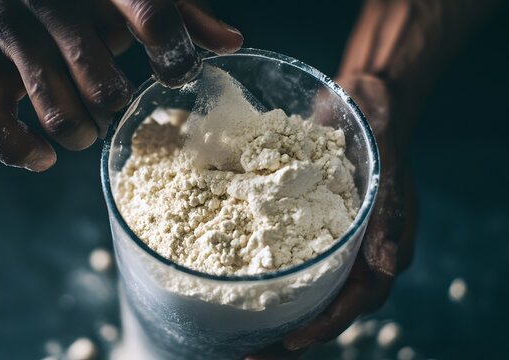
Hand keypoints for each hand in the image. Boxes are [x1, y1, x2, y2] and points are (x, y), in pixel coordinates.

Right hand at [0, 0, 242, 170]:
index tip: (179, 76)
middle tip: (113, 100)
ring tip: (84, 128)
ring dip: (80, 133)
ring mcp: (5, 29)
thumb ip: (180, 14)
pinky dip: (23, 152)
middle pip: (103, 82)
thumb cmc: (72, 0)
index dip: (174, 53)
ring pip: (57, 112)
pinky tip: (43, 156)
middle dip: (114, 104)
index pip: (150, 11)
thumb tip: (231, 42)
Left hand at [247, 74, 416, 358]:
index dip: (322, 326)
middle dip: (288, 333)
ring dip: (271, 312)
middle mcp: (352, 253)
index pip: (353, 301)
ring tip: (230, 330)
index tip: (287, 343)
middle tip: (248, 354)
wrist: (361, 104)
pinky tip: (227, 281)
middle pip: (322, 305)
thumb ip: (389, 215)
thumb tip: (386, 269)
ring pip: (301, 288)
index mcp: (379, 249)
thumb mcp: (387, 167)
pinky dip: (262, 274)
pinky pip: (283, 256)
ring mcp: (326, 241)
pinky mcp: (302, 225)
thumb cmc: (379, 132)